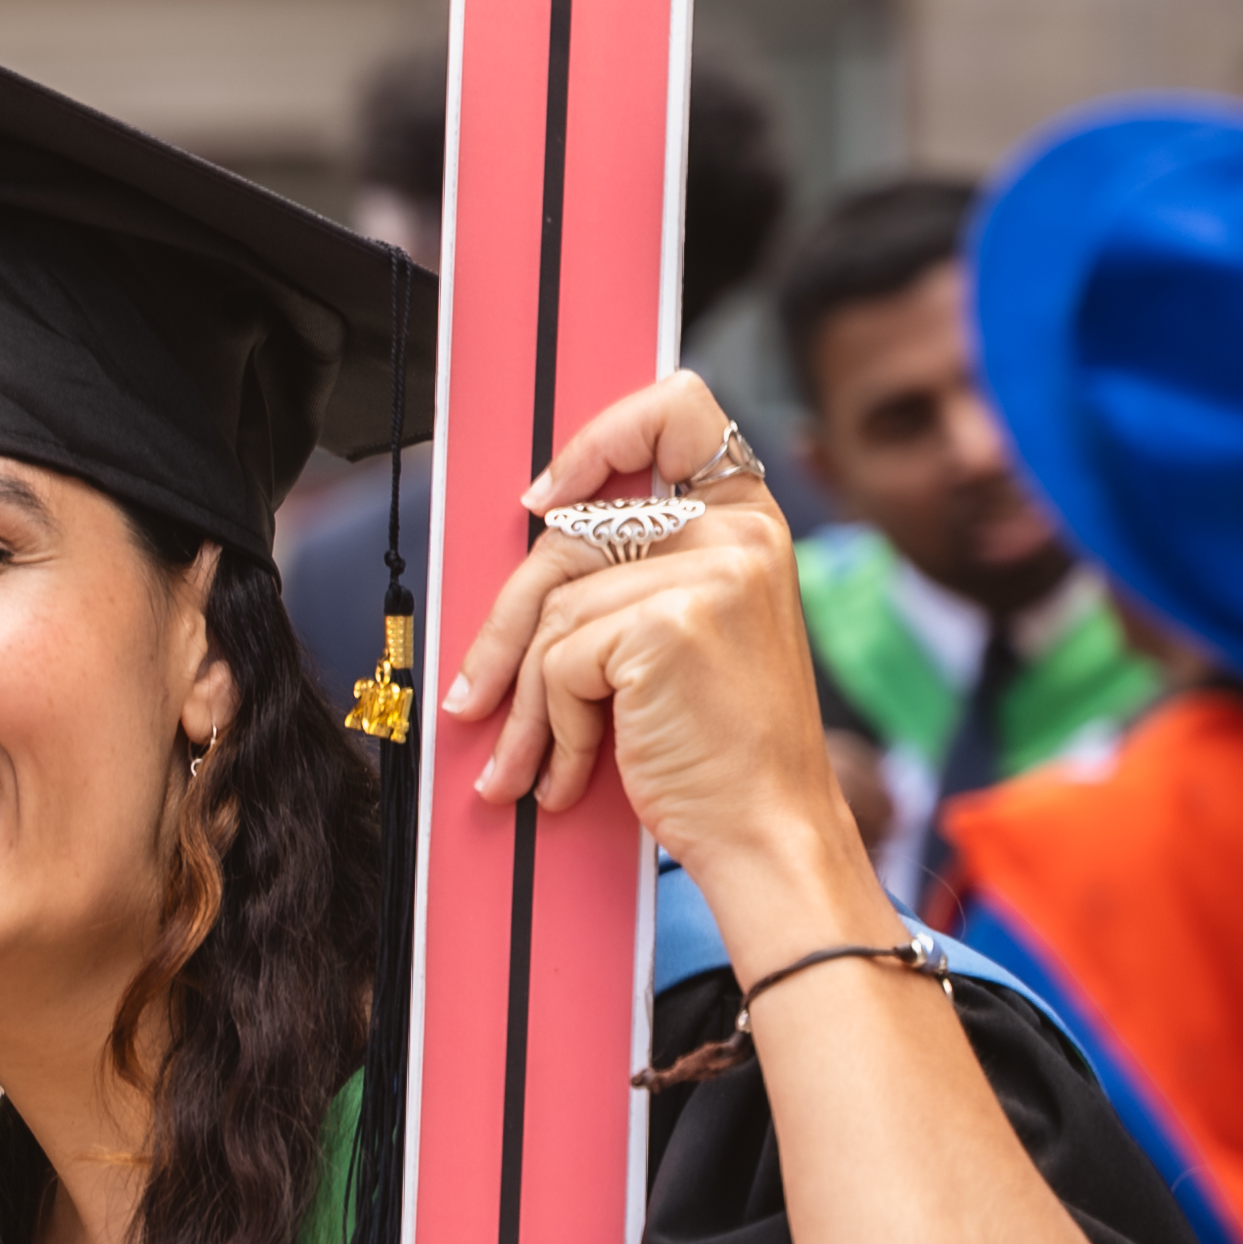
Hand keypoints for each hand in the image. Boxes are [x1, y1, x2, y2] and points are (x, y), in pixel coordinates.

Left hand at [438, 370, 875, 930]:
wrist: (766, 834)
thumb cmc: (723, 751)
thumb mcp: (692, 636)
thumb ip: (637, 576)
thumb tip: (528, 564)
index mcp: (748, 522)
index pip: (678, 410)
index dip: (597, 440)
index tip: (543, 499)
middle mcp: (737, 534)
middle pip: (568, 538)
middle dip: (504, 629)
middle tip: (475, 696)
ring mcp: (709, 573)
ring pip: (553, 610)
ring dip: (525, 700)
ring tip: (523, 762)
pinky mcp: (668, 624)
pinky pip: (561, 659)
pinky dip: (555, 727)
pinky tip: (571, 773)